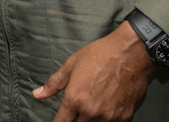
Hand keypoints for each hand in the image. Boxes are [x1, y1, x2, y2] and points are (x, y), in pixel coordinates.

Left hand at [32, 22, 153, 120]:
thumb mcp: (72, 64)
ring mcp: (109, 117)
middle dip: (74, 120)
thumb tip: (37, 94)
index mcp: (75, 99)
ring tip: (92, 105)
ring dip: (89, 120)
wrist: (131, 53)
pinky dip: (106, 120)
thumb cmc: (100, 54)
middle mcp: (91, 111)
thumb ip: (54, 83)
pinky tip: (106, 108)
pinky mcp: (125, 117)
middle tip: (76, 110)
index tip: (59, 120)